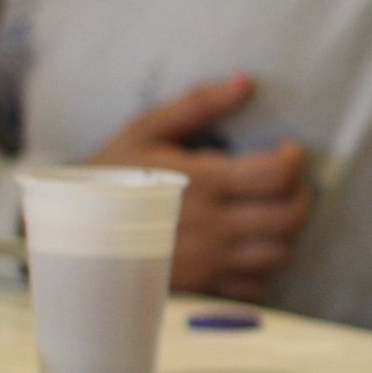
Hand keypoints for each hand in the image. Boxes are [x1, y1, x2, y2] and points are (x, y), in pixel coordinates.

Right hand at [86, 74, 311, 302]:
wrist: (70, 233)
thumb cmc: (111, 175)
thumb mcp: (146, 130)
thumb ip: (199, 104)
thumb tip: (246, 82)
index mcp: (202, 184)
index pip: (277, 176)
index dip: (295, 160)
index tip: (288, 150)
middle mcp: (212, 228)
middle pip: (289, 219)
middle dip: (301, 196)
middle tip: (289, 182)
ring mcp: (209, 264)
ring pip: (279, 254)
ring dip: (286, 231)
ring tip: (271, 210)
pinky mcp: (203, 289)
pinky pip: (257, 286)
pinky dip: (265, 265)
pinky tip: (250, 244)